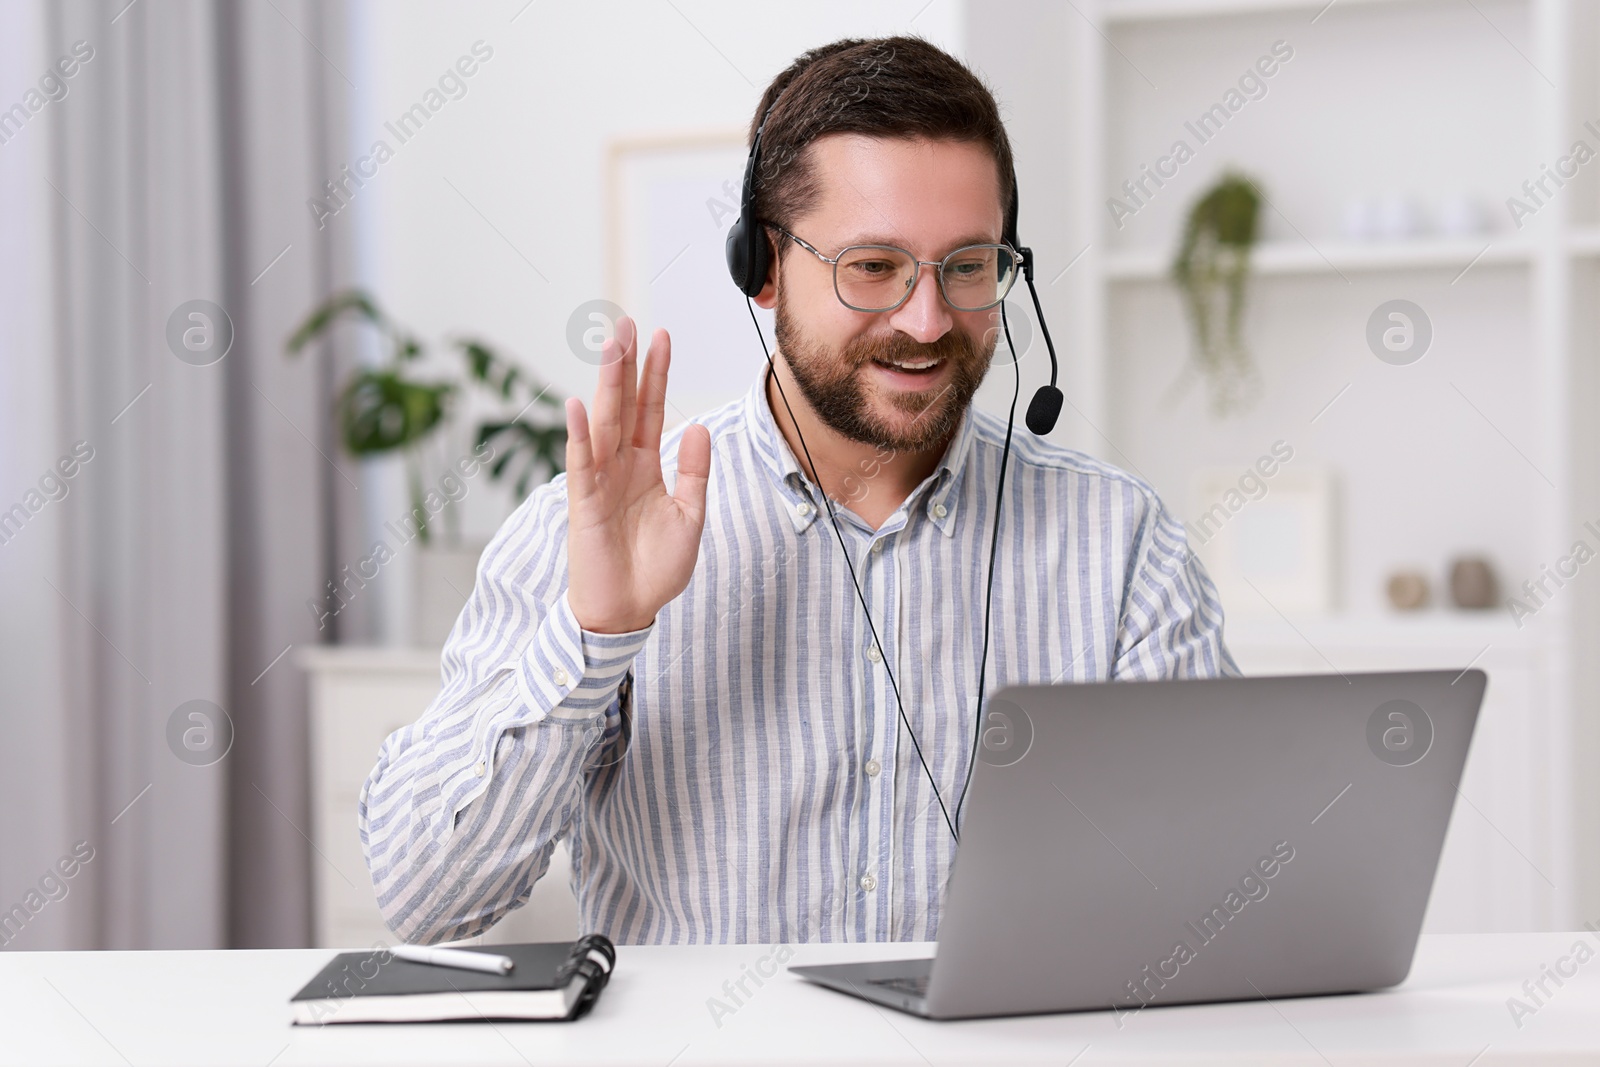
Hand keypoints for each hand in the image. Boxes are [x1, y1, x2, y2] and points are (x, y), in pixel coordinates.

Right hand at [563, 316, 711, 633]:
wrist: (628, 611)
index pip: (650, 410)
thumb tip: (702, 428)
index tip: (663, 336)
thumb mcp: (689, 516)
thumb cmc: (655, 569)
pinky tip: (578, 406)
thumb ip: (695, 473)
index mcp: (645, 466)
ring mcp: (600, 481)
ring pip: (603, 423)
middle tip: (628, 324)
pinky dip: (579, 436)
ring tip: (610, 348)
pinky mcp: (585, 504)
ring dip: (606, 385)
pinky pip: (581, 464)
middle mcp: (620, 466)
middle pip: (623, 406)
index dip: (656, 374)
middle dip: (627, 366)